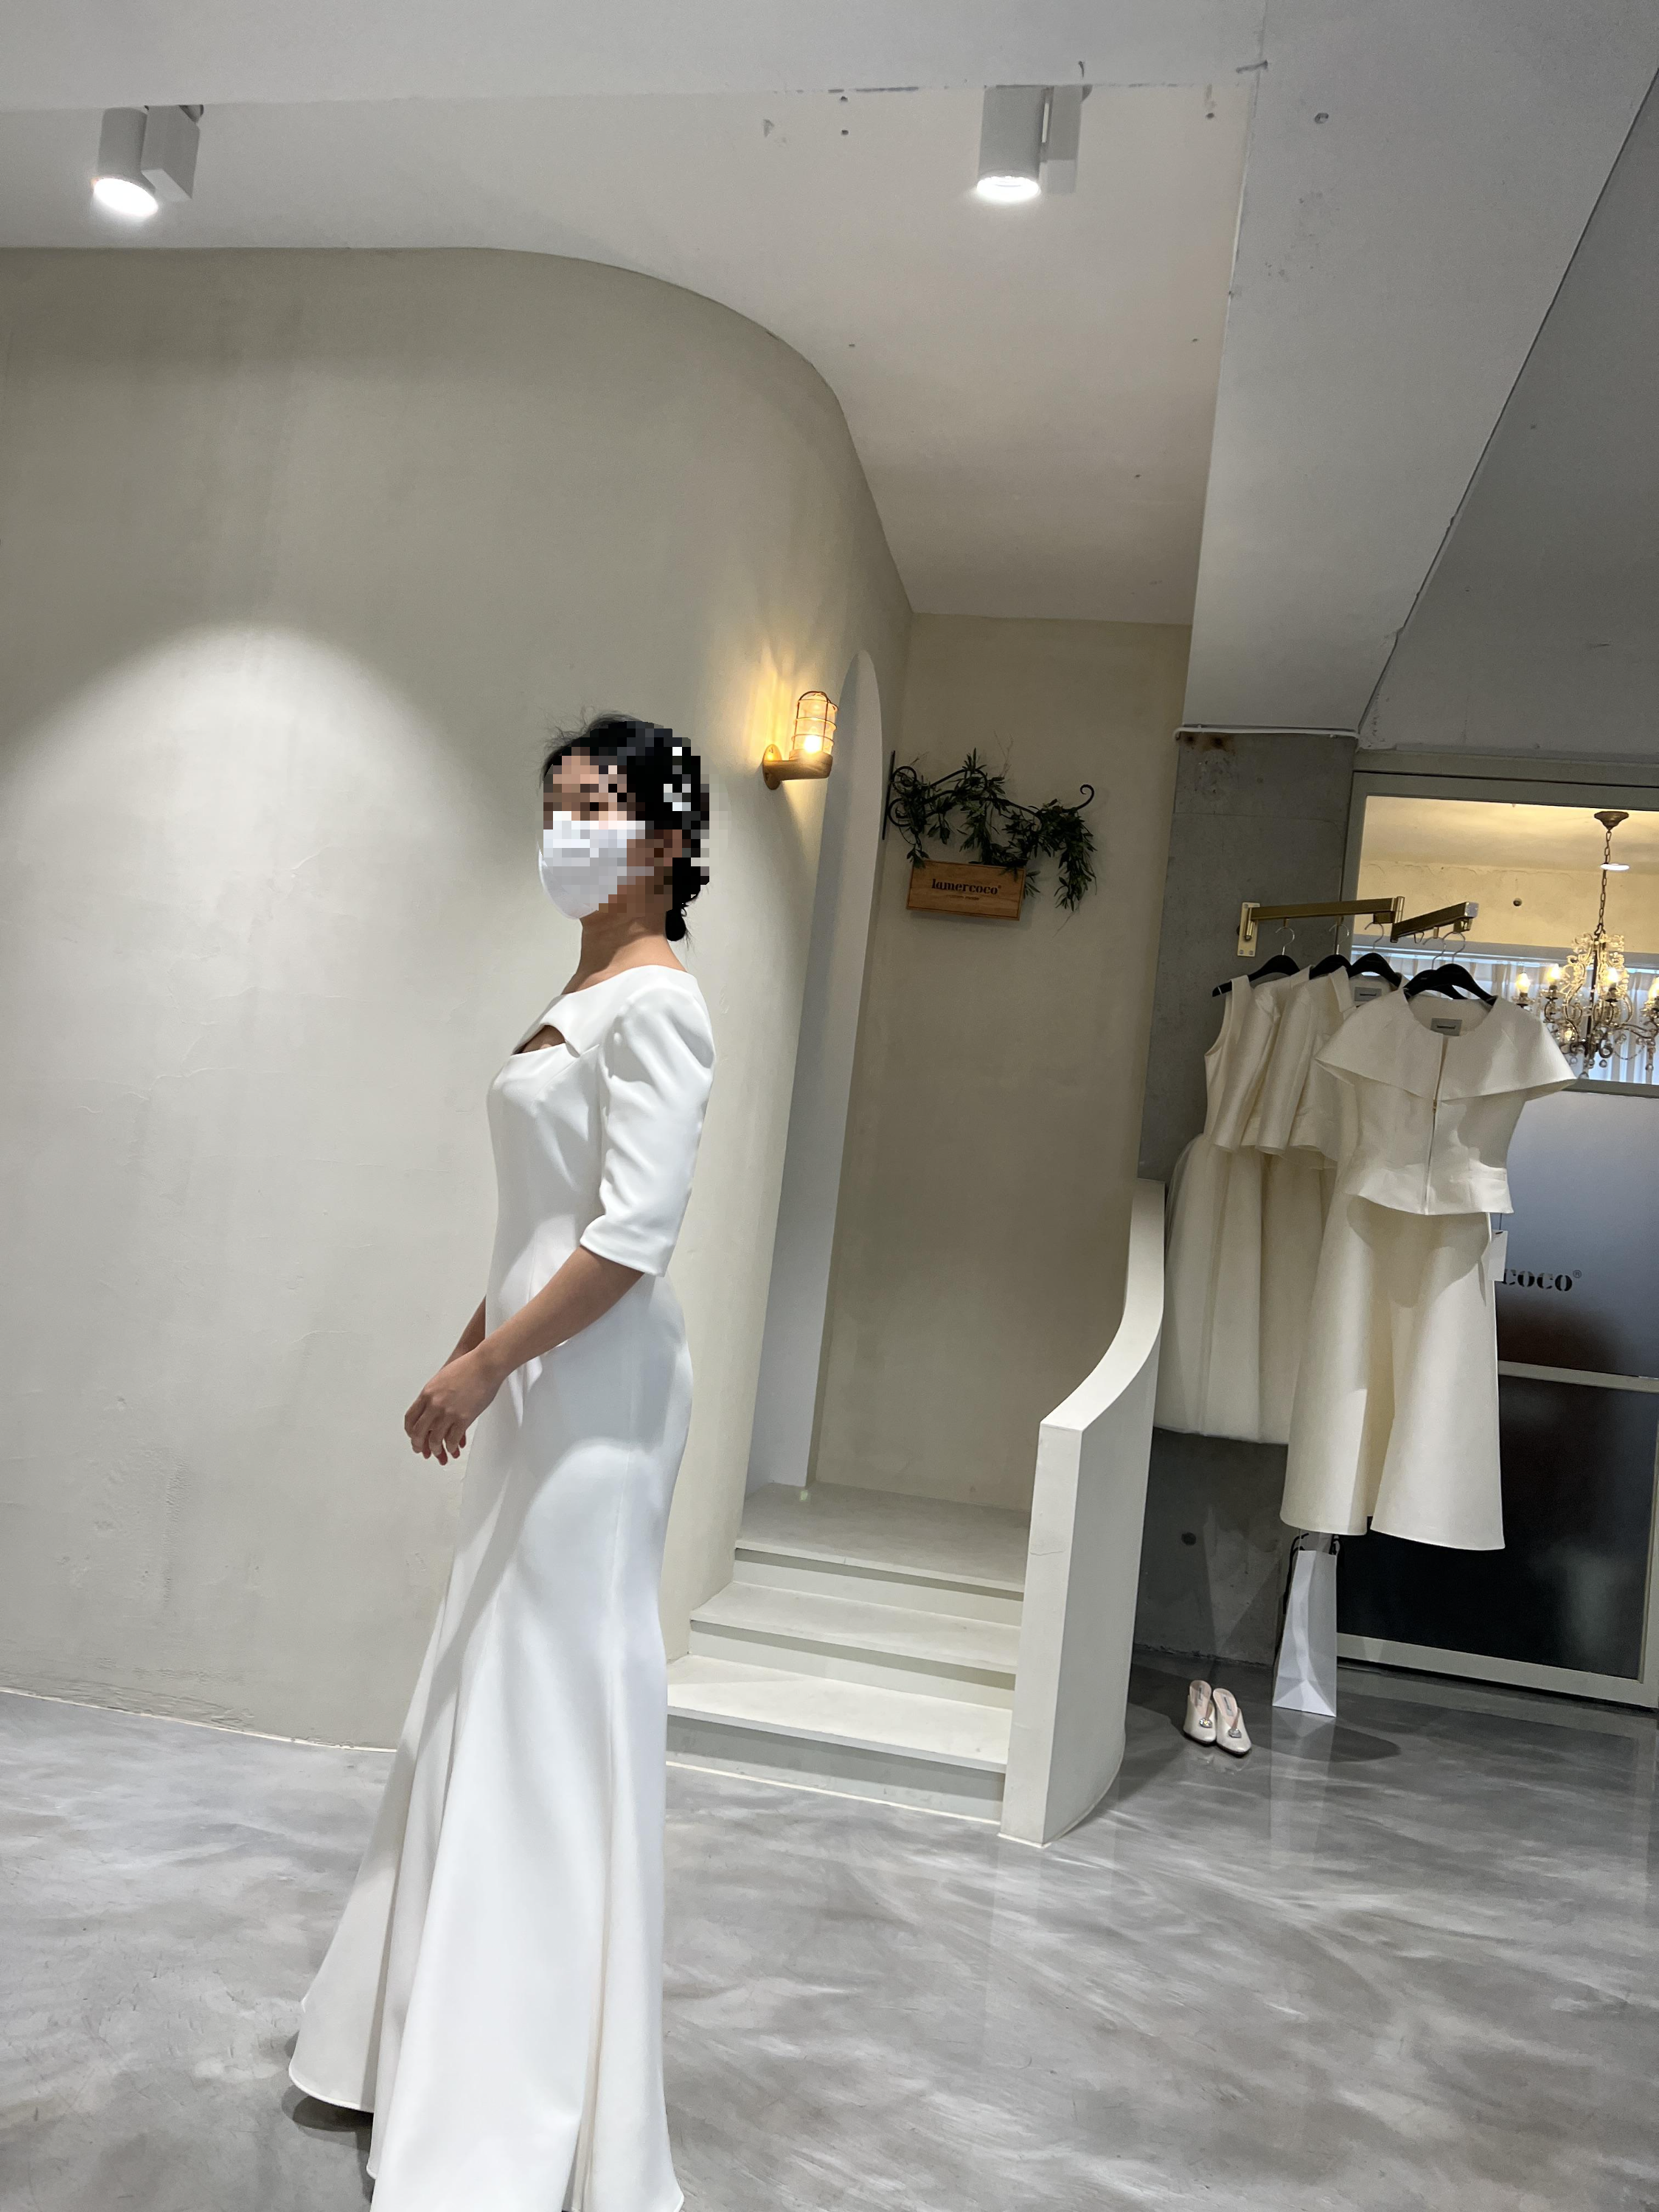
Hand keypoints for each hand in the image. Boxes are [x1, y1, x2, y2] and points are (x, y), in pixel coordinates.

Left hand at [404, 1350, 500, 1464]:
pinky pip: (453, 1439)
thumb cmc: (468, 1367)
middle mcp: (434, 1404)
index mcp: (427, 1393)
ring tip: (438, 1453)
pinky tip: (453, 1449)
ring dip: (435, 1449)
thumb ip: (434, 1394)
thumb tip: (432, 1405)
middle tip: (421, 1450)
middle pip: (418, 1431)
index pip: (410, 1418)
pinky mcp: (463, 1418)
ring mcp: (448, 1412)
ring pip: (434, 1439)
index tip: (413, 1436)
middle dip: (418, 1444)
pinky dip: (451, 1447)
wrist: (485, 1364)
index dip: (410, 1431)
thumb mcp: (442, 1378)